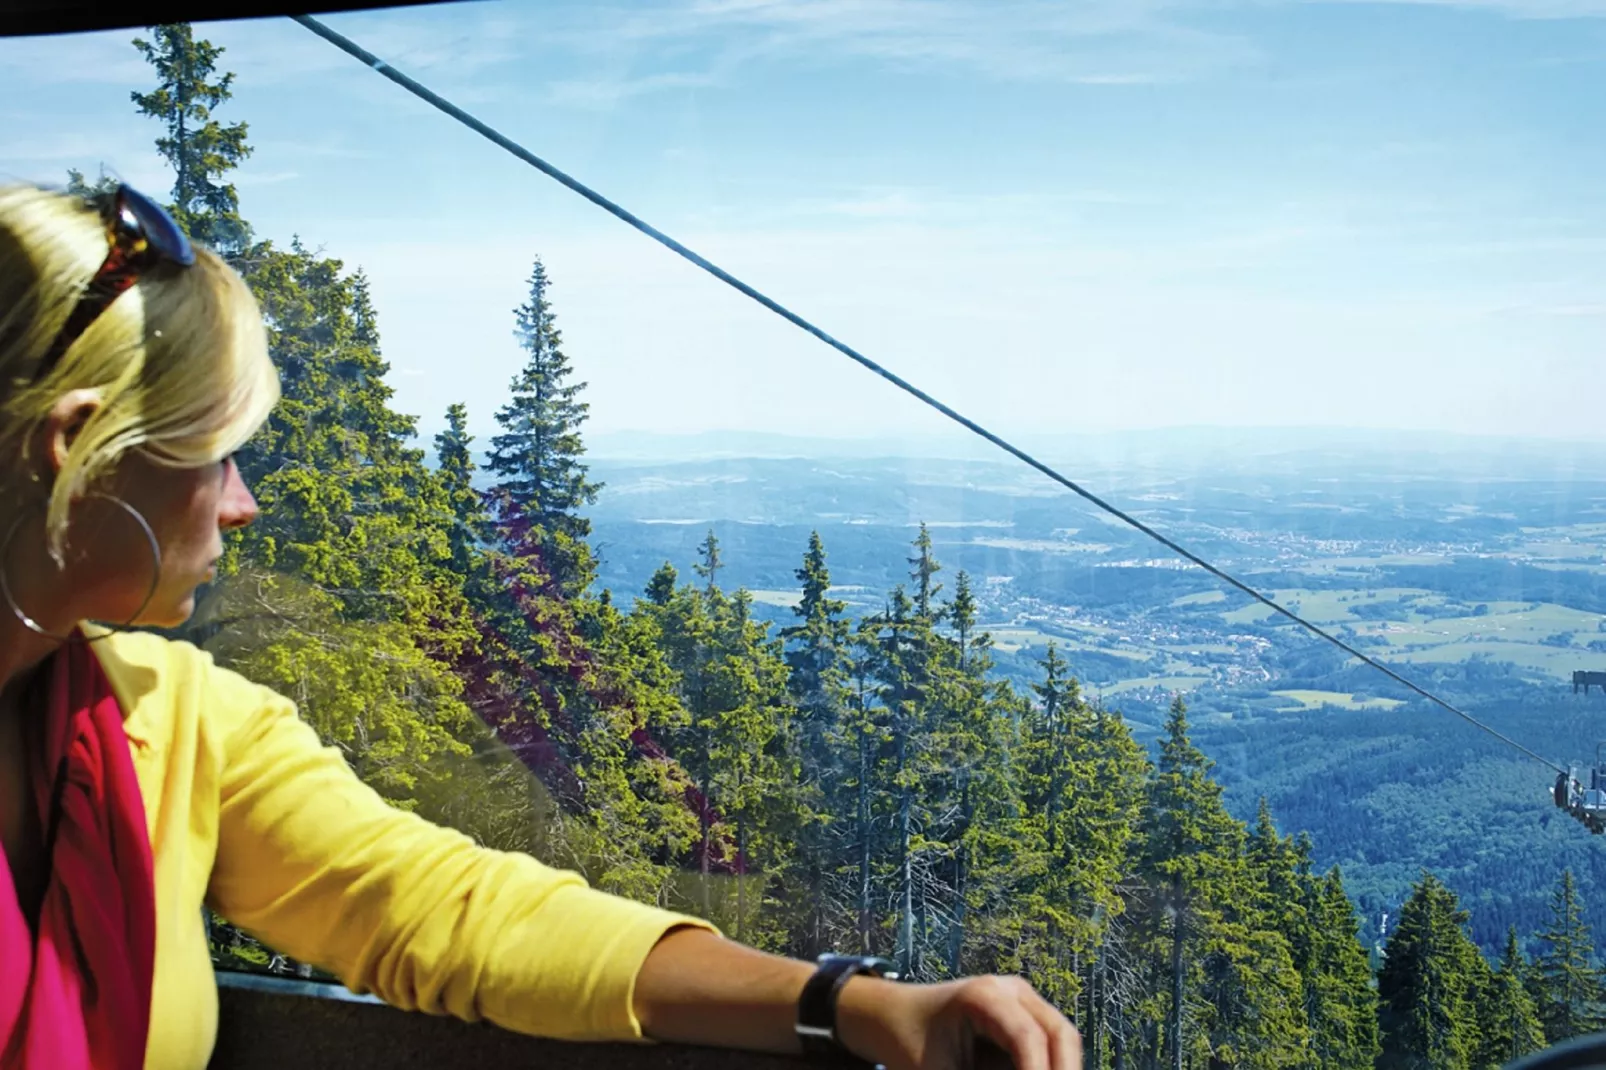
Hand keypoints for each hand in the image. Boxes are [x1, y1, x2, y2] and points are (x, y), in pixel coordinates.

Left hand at [837, 974, 1080, 1069]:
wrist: (894, 1017)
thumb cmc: (910, 1043)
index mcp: (984, 996)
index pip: (1027, 1039)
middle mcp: (1011, 989)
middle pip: (1060, 1034)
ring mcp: (1022, 998)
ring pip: (1063, 1040)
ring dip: (1059, 1067)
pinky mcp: (1025, 1014)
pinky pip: (1052, 1044)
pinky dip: (1049, 1065)